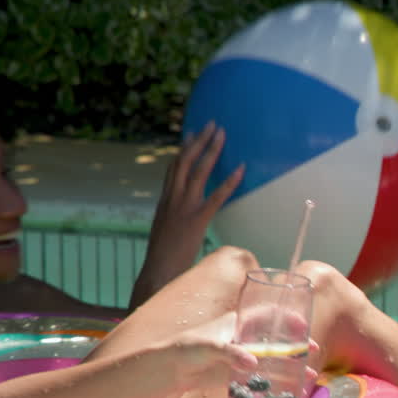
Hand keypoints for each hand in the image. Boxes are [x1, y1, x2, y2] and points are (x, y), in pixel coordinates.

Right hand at [132, 123, 244, 309]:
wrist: (157, 273)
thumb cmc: (164, 257)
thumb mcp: (167, 231)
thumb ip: (174, 218)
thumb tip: (182, 215)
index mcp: (165, 201)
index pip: (174, 168)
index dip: (185, 149)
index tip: (193, 133)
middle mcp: (172, 199)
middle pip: (185, 162)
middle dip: (199, 141)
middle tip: (213, 125)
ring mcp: (183, 208)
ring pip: (198, 172)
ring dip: (211, 151)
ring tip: (222, 135)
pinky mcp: (196, 220)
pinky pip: (215, 197)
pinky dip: (229, 182)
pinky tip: (241, 169)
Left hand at [160, 310, 318, 390]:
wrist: (172, 369)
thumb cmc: (188, 347)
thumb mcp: (210, 346)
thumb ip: (231, 353)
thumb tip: (253, 364)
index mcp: (240, 322)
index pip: (269, 314)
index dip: (288, 317)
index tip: (303, 324)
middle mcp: (246, 338)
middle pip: (278, 337)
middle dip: (298, 343)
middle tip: (313, 349)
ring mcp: (245, 357)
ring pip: (274, 359)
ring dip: (292, 365)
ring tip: (309, 374)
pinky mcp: (240, 374)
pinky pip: (264, 377)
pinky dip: (278, 382)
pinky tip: (290, 389)